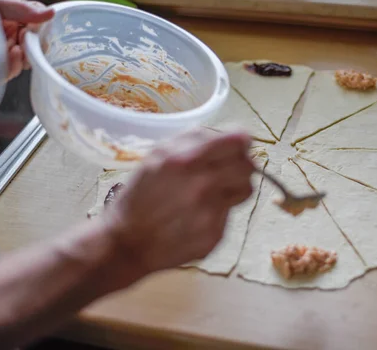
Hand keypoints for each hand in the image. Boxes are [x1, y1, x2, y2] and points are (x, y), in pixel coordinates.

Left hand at [0, 0, 54, 80]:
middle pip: (39, 42)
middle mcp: (12, 37)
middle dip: (37, 40)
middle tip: (26, 34)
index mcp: (11, 20)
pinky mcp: (3, 70)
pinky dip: (19, 62)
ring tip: (19, 44)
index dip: (41, 24)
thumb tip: (51, 13)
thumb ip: (22, 7)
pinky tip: (13, 53)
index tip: (39, 23)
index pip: (37, 22)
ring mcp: (8, 55)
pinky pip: (18, 69)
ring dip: (29, 51)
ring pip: (32, 57)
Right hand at [103, 129, 254, 276]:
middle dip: (241, 163)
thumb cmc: (141, 193)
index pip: (238, 142)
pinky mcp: (214, 235)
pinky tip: (197, 214)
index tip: (238, 143)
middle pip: (249, 166)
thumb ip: (196, 139)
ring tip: (212, 190)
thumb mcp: (159, 153)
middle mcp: (202, 186)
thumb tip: (236, 136)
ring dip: (234, 186)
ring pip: (246, 190)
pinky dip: (218, 211)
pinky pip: (230, 214)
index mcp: (186, 160)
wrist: (127, 240)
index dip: (241, 140)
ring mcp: (210, 213)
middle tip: (227, 168)